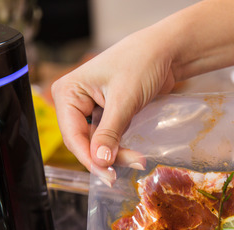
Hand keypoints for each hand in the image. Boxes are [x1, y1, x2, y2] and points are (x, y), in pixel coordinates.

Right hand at [50, 28, 176, 184]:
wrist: (166, 51)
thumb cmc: (141, 62)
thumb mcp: (124, 100)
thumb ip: (110, 132)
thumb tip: (100, 161)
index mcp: (68, 92)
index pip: (72, 135)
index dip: (89, 158)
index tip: (108, 174)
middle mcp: (75, 101)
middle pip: (84, 142)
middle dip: (107, 156)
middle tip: (131, 165)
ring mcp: (92, 108)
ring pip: (98, 143)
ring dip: (117, 154)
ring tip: (138, 160)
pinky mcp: (108, 114)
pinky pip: (109, 138)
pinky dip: (121, 147)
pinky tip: (134, 155)